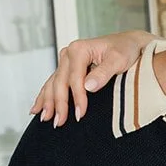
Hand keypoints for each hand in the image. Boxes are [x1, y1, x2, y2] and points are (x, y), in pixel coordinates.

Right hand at [30, 30, 155, 125]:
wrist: (128, 43)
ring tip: (45, 119)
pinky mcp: (67, 68)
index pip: (75, 78)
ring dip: (48, 102)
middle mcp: (68, 53)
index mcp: (79, 49)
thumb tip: (88, 87)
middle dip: (58, 104)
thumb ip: (103, 72)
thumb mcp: (118, 59)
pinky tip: (37, 109)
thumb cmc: (125, 50)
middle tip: (59, 122)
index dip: (77, 98)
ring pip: (53, 84)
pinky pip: (53, 83)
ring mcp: (66, 61)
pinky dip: (45, 96)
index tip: (80, 114)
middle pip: (60, 82)